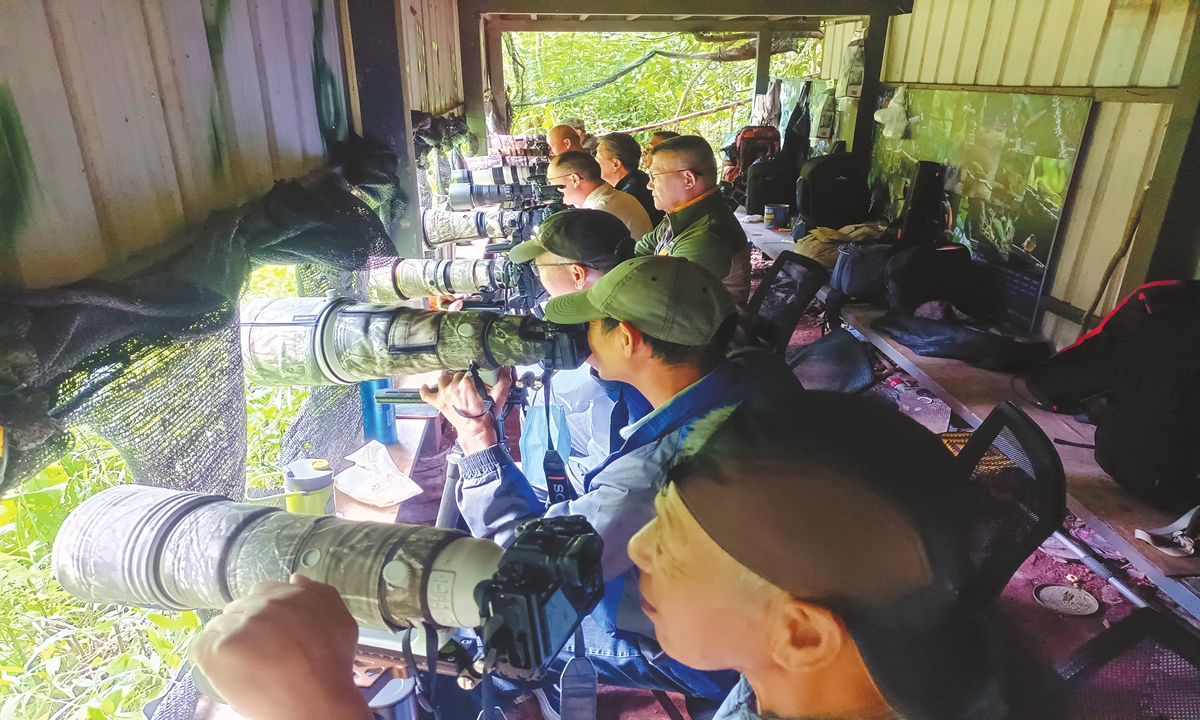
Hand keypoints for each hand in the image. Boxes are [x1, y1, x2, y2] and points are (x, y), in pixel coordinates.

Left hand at [189, 574, 371, 719]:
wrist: (317, 702)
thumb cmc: (330, 667)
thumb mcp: (339, 620)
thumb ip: (319, 593)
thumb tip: (294, 578)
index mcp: (288, 593)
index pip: (262, 593)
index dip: (264, 615)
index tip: (271, 635)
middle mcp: (262, 603)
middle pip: (238, 609)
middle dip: (246, 629)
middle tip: (261, 655)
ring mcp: (239, 625)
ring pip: (219, 627)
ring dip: (228, 643)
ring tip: (246, 667)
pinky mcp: (219, 650)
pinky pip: (199, 647)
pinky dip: (207, 657)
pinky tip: (225, 669)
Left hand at [419, 367, 513, 453]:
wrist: (476, 430)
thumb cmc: (486, 414)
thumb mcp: (499, 395)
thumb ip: (504, 379)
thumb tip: (506, 369)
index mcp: (467, 381)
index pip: (468, 370)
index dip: (472, 374)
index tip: (475, 378)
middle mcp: (453, 385)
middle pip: (455, 374)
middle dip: (460, 378)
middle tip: (467, 385)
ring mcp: (444, 394)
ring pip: (442, 379)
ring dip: (447, 381)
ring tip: (453, 385)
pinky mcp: (439, 403)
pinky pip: (426, 394)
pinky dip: (425, 390)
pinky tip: (426, 386)